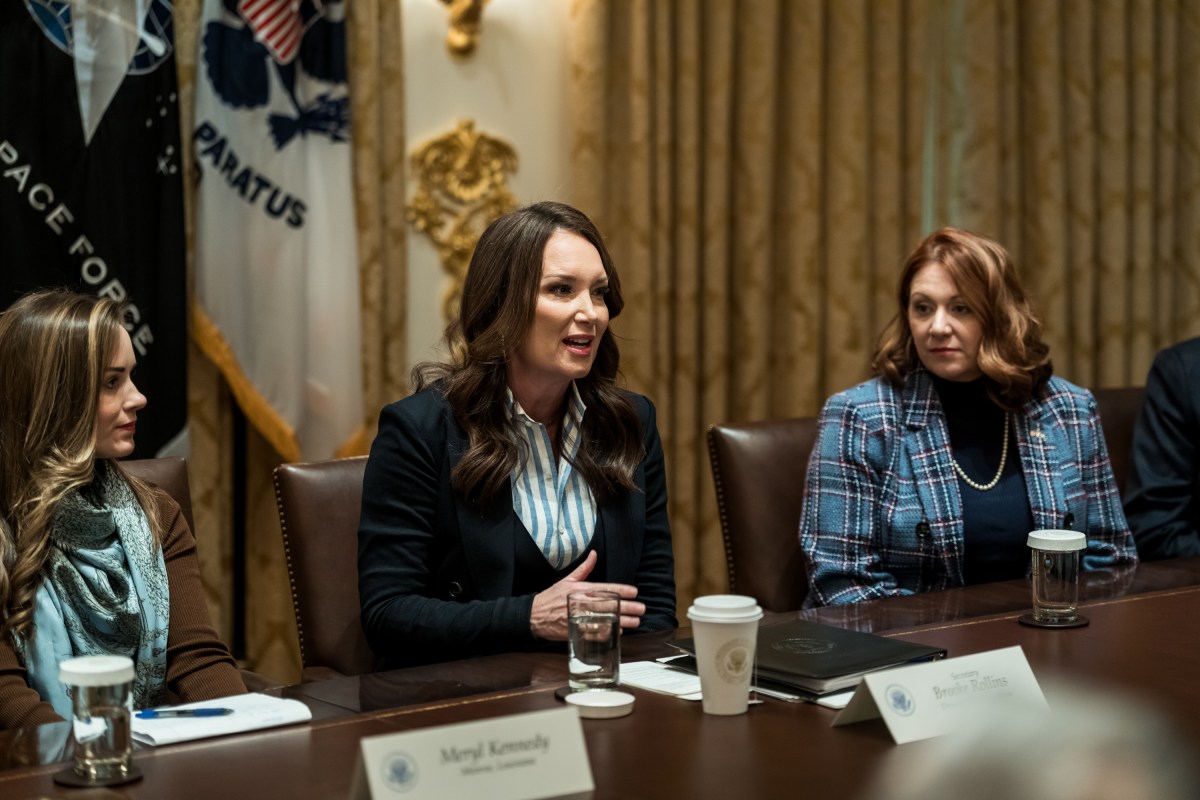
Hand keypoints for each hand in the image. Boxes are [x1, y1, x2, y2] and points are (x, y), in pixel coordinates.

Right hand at [529, 551, 645, 639]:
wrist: (533, 615)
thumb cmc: (551, 597)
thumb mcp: (567, 579)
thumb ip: (584, 568)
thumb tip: (594, 554)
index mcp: (580, 589)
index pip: (604, 589)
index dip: (621, 590)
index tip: (634, 592)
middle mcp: (580, 603)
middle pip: (608, 605)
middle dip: (627, 607)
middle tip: (641, 608)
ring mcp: (578, 618)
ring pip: (603, 620)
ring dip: (621, 621)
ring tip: (635, 621)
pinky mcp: (575, 631)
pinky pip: (594, 633)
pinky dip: (607, 633)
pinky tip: (619, 632)